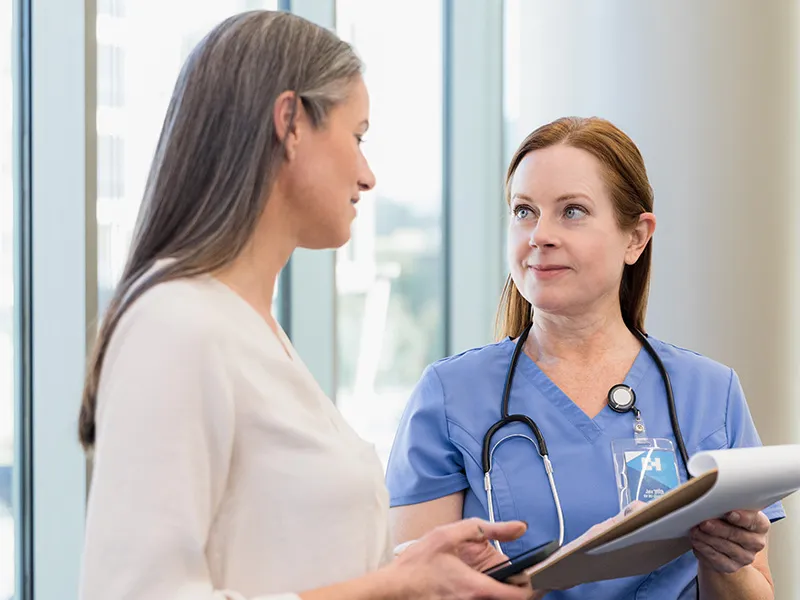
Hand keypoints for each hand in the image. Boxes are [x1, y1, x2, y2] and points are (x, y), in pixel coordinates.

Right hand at [388, 518, 537, 598]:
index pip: (522, 596)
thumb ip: (488, 529)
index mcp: (478, 587)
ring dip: (507, 590)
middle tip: (527, 571)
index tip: (542, 573)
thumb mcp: (450, 534)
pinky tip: (485, 579)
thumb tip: (520, 527)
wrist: (393, 589)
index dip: (538, 585)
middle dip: (524, 587)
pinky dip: (492, 592)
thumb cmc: (418, 563)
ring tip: (508, 575)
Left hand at [690, 510, 768, 573]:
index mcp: (760, 524)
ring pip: (726, 547)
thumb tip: (713, 502)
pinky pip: (717, 559)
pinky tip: (696, 542)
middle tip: (704, 523)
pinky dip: (704, 550)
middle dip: (719, 529)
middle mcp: (756, 542)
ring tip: (695, 531)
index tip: (729, 513)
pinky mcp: (731, 566)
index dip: (742, 517)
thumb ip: (726, 505)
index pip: (754, 520)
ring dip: (708, 539)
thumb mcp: (729, 509)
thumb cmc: (726, 520)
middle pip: (738, 535)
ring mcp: (745, 557)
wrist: (722, 541)